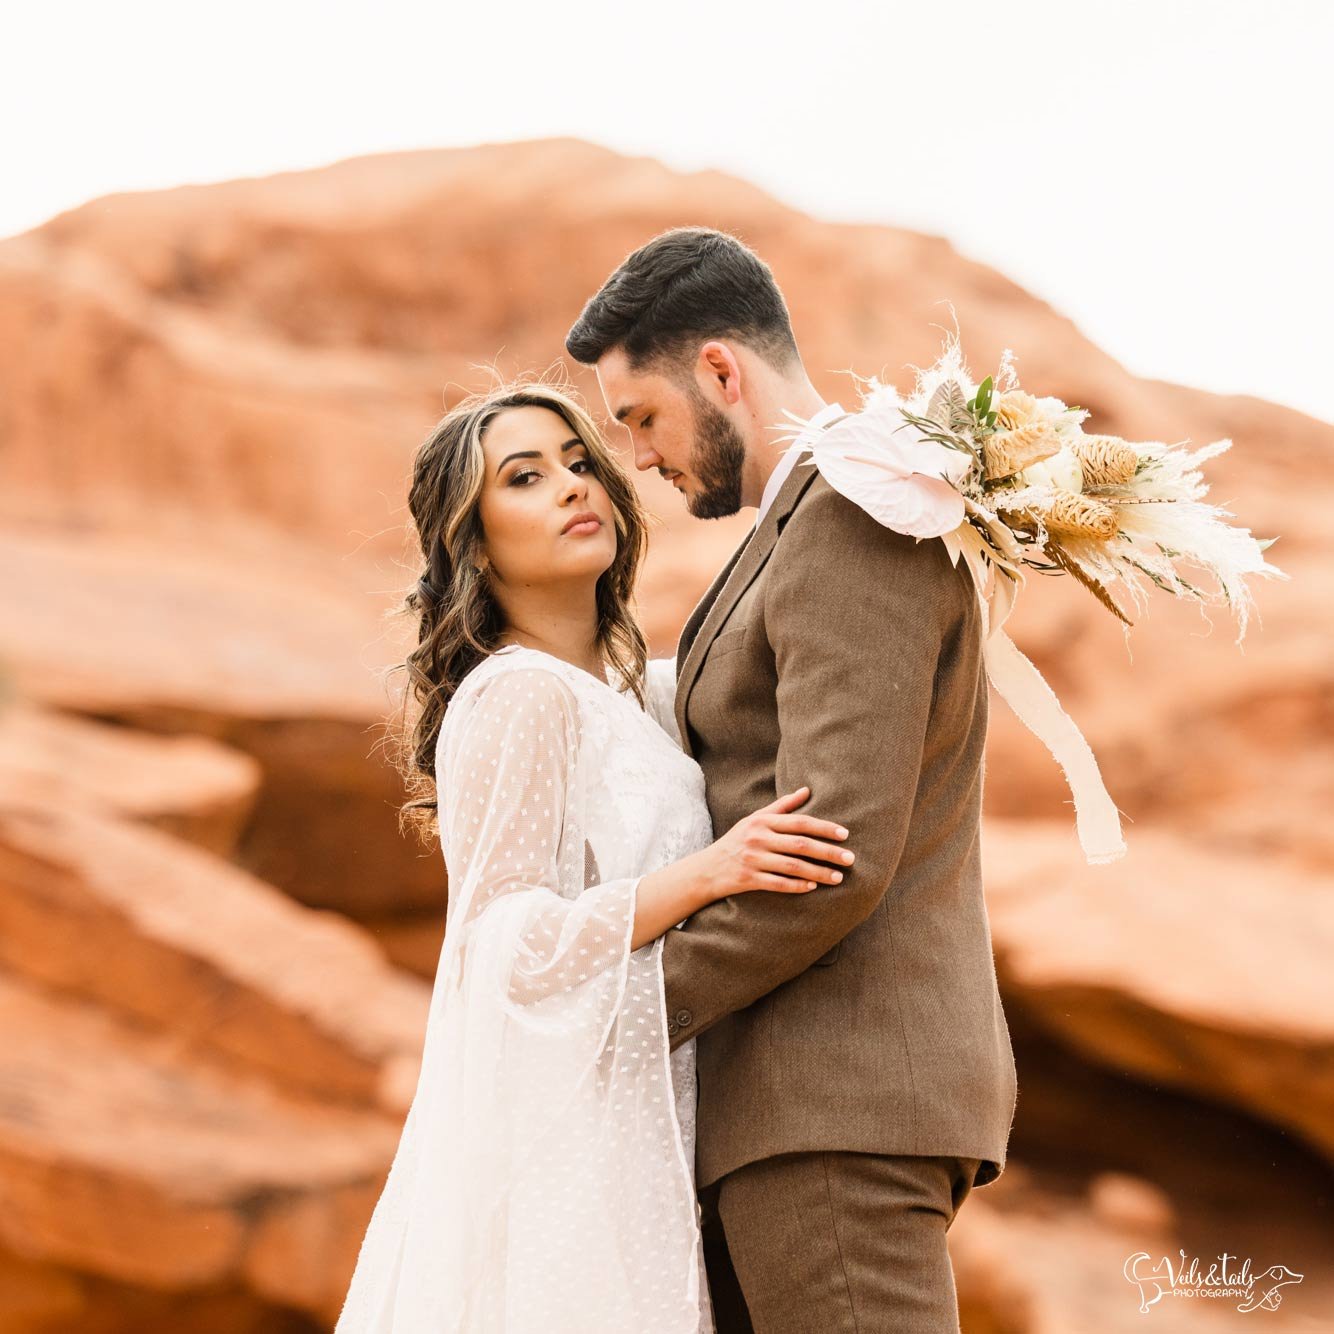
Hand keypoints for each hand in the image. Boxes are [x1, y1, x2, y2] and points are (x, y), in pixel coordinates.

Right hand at [690, 787, 853, 902]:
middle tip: (850, 859)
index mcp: (762, 821)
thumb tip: (807, 790)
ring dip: (818, 872)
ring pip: (792, 866)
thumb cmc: (737, 840)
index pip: (799, 822)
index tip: (845, 834)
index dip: (824, 828)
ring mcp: (753, 860)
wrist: (707, 868)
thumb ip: (782, 806)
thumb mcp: (755, 819)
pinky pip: (778, 883)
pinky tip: (813, 887)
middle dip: (828, 852)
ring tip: (838, 877)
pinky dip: (797, 886)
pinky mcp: (748, 879)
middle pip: (800, 844)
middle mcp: (758, 838)